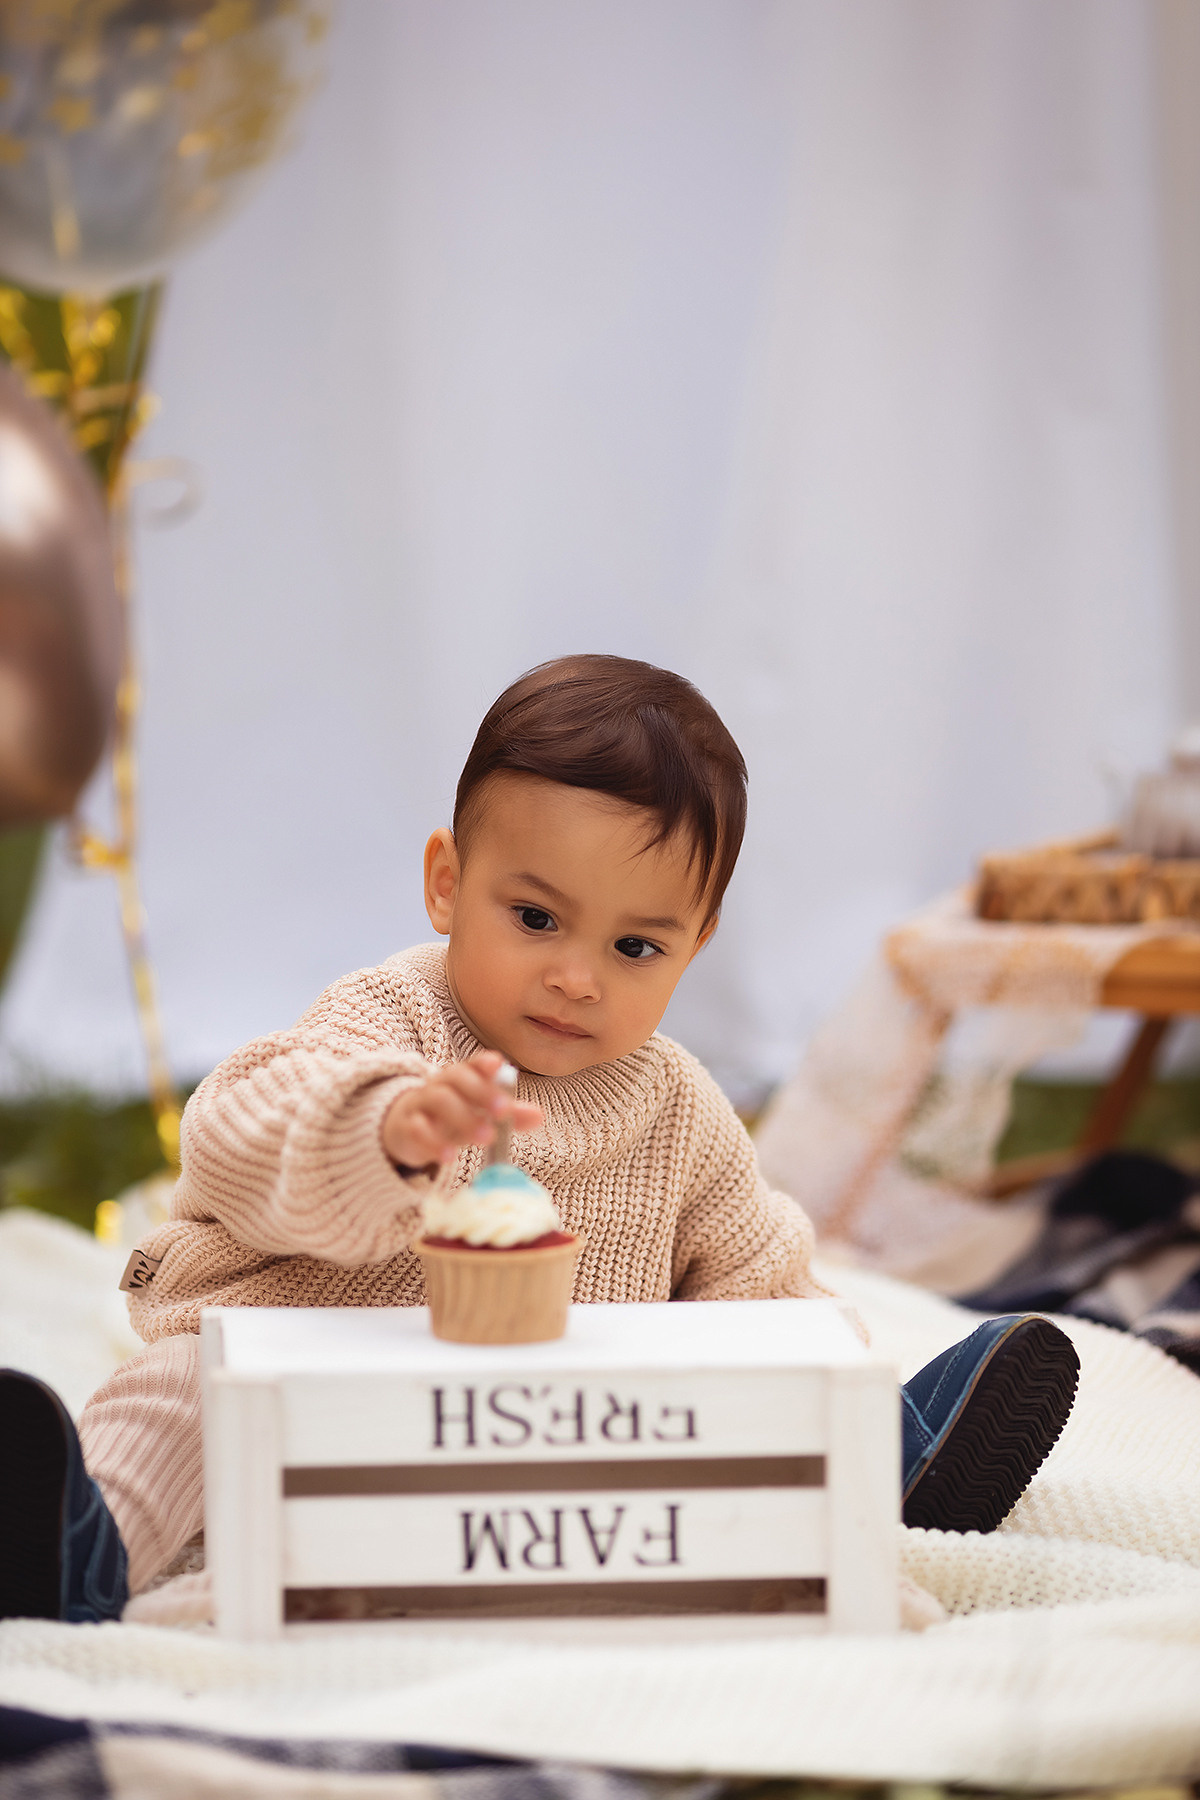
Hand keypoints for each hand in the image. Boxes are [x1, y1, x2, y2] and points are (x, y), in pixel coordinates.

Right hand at [382, 1051, 542, 1172]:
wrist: (406, 1128)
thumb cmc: (452, 1116)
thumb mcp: (479, 1115)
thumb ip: (508, 1114)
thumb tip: (539, 1116)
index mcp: (461, 1077)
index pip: (472, 1064)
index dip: (483, 1063)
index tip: (497, 1064)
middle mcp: (440, 1084)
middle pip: (457, 1079)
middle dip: (481, 1092)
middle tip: (503, 1111)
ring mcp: (421, 1103)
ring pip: (438, 1101)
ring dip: (464, 1117)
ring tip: (487, 1138)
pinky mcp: (407, 1126)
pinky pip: (417, 1129)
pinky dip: (433, 1142)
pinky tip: (450, 1156)